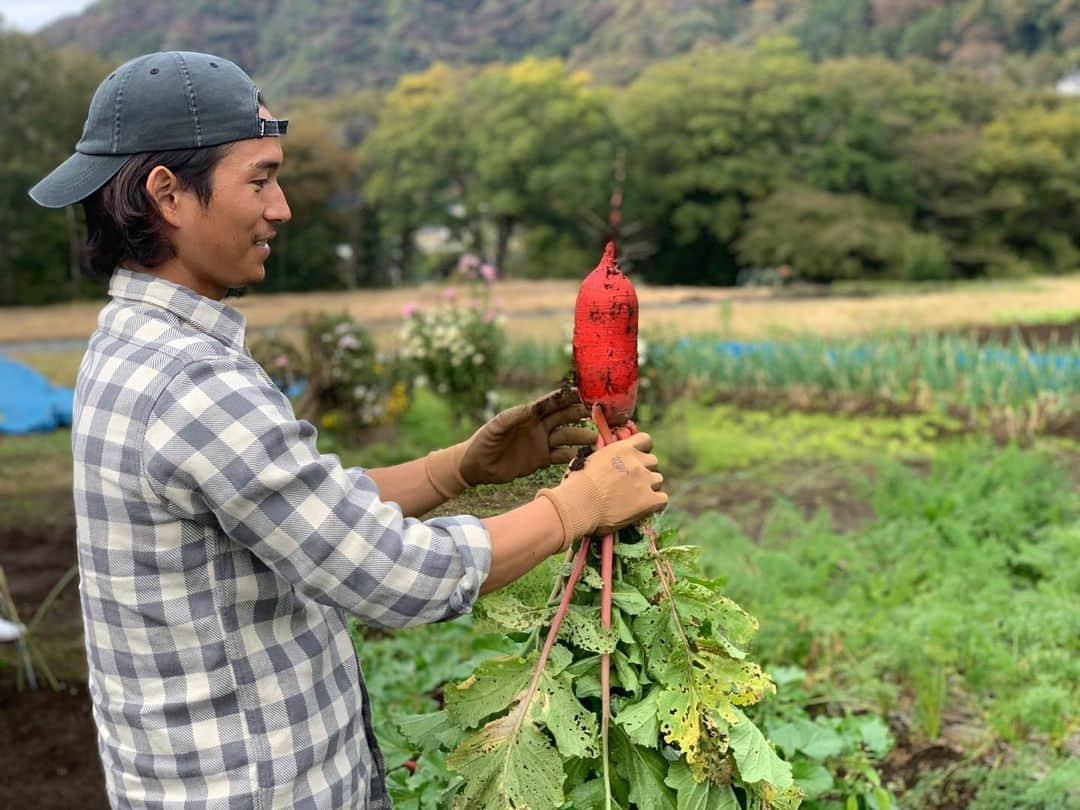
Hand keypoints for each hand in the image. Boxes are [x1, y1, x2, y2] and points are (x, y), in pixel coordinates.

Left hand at [425, 387, 596, 497]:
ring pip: (567, 436)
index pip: (552, 403)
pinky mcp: (542, 460)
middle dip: (581, 414)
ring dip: (581, 436)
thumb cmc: (483, 441)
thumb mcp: (496, 427)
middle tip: (598, 414)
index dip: (568, 397)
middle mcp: (539, 426)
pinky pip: (561, 456)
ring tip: (595, 438)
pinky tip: (585, 456)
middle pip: (565, 417)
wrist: (477, 466)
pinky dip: (573, 455)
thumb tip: (529, 408)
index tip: (584, 392)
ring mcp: (542, 443)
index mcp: (529, 414)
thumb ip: (512, 417)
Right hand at [535, 432, 666, 550]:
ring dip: (650, 487)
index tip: (638, 458)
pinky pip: (662, 499)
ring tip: (635, 497)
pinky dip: (656, 503)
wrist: (578, 505)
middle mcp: (637, 461)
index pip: (645, 440)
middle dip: (645, 470)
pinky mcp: (649, 500)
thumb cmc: (576, 485)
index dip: (644, 449)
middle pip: (653, 461)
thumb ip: (604, 456)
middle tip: (632, 482)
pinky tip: (644, 508)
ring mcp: (645, 480)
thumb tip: (606, 459)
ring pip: (658, 480)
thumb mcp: (589, 460)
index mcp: (622, 449)